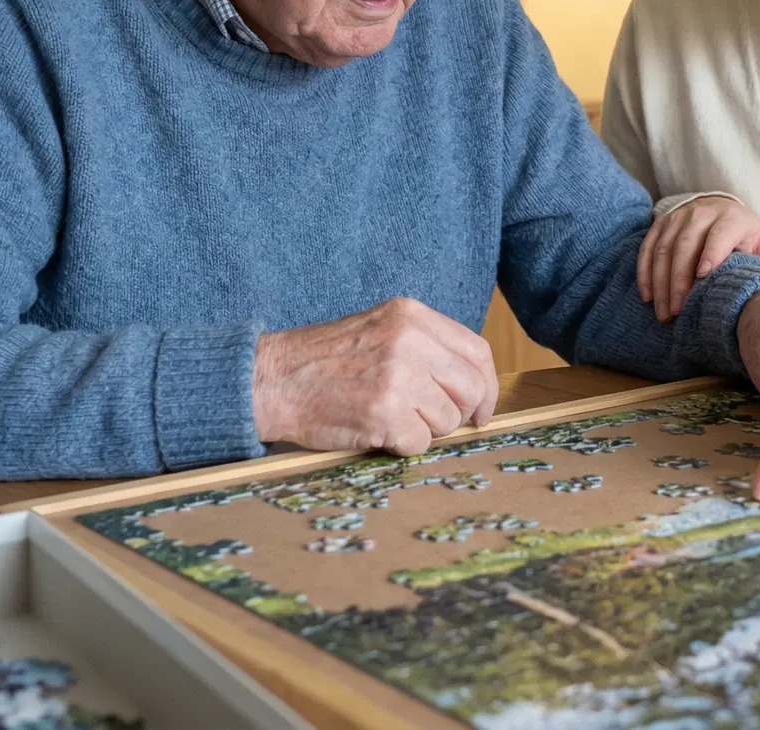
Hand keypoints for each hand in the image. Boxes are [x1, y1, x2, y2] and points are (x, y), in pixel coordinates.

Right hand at [251, 297, 498, 456]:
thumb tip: (473, 386)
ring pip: (447, 420)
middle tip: (436, 422)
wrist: (273, 379)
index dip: (486, 386)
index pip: (477, 352)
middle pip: (471, 388)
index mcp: (411, 315)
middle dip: (461, 414)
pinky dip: (400, 445)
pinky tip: (374, 429)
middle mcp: (409, 340)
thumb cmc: (325, 362)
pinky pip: (419, 443)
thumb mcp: (380, 330)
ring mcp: (398, 376)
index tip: (481, 408)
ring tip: (389, 417)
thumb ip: (425, 346)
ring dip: (423, 429)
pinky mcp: (384, 412)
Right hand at [638, 196, 759, 322]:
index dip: (711, 253)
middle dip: (679, 280)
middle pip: (686, 244)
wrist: (723, 211)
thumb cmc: (746, 240)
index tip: (702, 278)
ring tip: (664, 312)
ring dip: (661, 282)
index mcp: (734, 217)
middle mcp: (704, 212)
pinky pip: (648, 247)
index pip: (720, 233)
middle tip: (677, 311)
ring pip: (664, 247)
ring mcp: (679, 215)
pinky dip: (645, 272)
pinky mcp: (662, 222)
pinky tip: (648, 296)